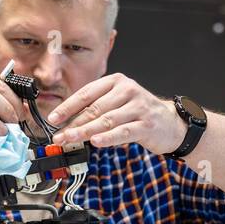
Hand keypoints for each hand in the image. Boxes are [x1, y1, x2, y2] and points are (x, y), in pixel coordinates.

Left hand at [48, 72, 186, 154]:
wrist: (170, 123)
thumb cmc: (139, 113)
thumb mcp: (118, 102)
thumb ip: (96, 107)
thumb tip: (67, 122)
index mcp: (116, 81)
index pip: (86, 93)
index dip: (67, 107)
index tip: (53, 119)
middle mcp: (127, 90)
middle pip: (94, 109)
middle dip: (73, 124)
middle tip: (58, 136)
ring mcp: (138, 107)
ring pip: (106, 121)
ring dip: (85, 132)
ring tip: (70, 140)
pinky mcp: (146, 125)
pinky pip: (122, 132)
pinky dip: (107, 138)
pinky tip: (95, 142)